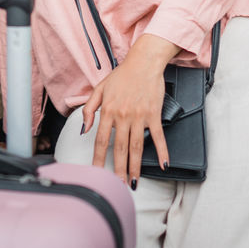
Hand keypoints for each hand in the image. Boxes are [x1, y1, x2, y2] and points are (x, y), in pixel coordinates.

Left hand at [81, 37, 179, 185]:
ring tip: (134, 181)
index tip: (96, 173)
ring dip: (136, 166)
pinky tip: (164, 163)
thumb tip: (84, 129)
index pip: (100, 140)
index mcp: (108, 111)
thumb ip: (89, 109)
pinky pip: (158, 136)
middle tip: (118, 185)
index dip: (98, 159)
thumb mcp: (99, 89)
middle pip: (119, 148)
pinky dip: (162, 150)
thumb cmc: (122, 76)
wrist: (143, 62)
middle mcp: (123, 116)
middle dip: (118, 169)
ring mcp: (139, 116)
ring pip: (137, 146)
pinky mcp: (153, 114)